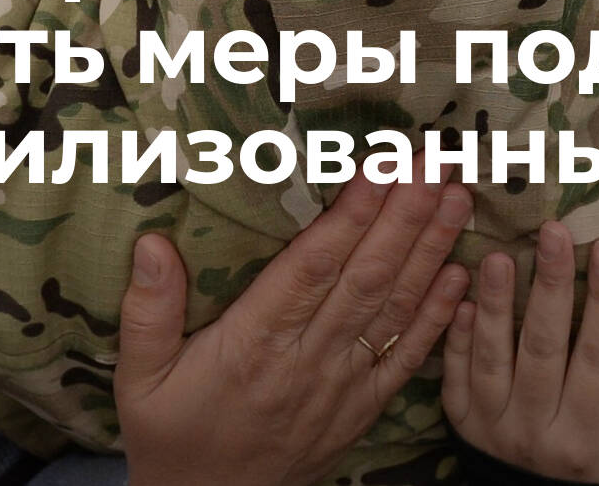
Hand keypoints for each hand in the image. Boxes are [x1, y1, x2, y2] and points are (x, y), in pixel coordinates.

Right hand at [116, 176, 473, 485]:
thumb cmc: (170, 437)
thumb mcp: (137, 380)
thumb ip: (147, 312)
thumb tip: (151, 243)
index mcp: (252, 346)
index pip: (312, 269)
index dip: (350, 217)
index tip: (379, 168)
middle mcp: (305, 362)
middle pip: (365, 278)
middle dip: (404, 215)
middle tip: (433, 161)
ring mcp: (341, 388)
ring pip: (393, 309)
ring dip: (430, 250)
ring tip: (457, 197)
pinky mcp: (361, 409)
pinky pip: (405, 359)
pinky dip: (438, 316)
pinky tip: (461, 275)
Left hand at [443, 222, 598, 483]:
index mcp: (584, 438)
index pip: (596, 357)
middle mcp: (533, 433)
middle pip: (542, 349)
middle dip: (549, 286)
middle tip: (553, 231)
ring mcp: (491, 428)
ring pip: (493, 358)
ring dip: (495, 304)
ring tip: (498, 255)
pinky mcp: (462, 422)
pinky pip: (456, 376)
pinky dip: (458, 337)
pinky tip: (462, 297)